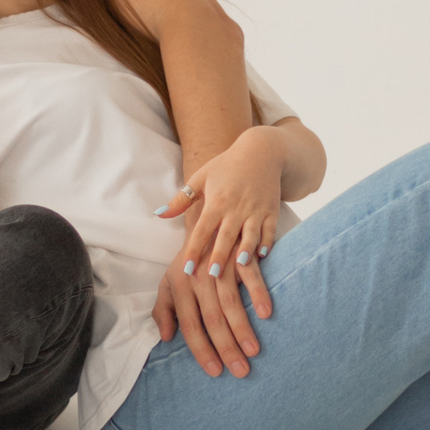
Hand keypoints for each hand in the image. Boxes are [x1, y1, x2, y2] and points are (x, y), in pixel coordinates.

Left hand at [153, 129, 285, 376]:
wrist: (263, 151)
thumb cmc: (227, 166)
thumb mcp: (201, 178)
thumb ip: (181, 199)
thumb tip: (158, 214)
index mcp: (216, 201)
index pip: (202, 228)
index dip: (195, 248)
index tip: (187, 269)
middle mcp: (236, 208)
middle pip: (225, 237)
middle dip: (219, 258)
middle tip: (211, 278)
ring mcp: (256, 211)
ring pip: (250, 237)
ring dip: (246, 256)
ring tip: (241, 272)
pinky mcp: (272, 212)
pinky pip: (271, 232)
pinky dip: (268, 245)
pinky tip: (264, 260)